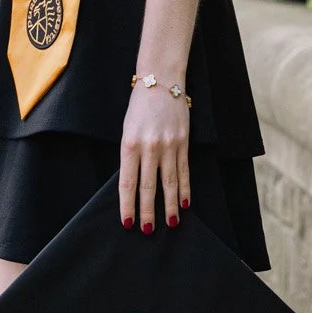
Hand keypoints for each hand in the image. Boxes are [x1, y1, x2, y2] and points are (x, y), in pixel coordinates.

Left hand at [119, 80, 191, 233]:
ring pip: (169, 183)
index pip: (127, 183)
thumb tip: (133, 186)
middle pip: (149, 187)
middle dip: (148, 212)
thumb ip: (130, 156)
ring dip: (170, 206)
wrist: (161, 81)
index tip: (128, 222)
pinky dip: (185, 189)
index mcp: (129, 145)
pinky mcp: (183, 143)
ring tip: (171, 224)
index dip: (128, 205)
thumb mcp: (127, 130)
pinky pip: (184, 171)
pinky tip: (185, 204)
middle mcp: (149, 147)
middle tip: (148, 231)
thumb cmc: (139, 107)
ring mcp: (168, 146)